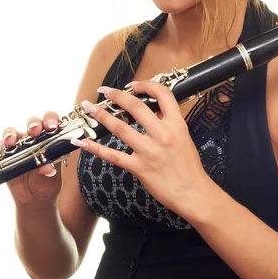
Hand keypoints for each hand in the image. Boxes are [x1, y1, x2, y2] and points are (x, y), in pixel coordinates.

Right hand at [3, 111, 62, 207]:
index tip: (51, 127)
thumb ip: (49, 172)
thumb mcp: (51, 180)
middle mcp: (34, 139)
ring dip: (11, 133)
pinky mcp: (5, 155)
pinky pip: (0, 147)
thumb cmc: (46, 184)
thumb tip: (48, 168)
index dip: (51, 120)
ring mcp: (19, 145)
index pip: (52, 123)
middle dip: (33, 124)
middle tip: (34, 130)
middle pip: (33, 123)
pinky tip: (2, 150)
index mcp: (50, 140)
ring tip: (11, 141)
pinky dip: (0, 147)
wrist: (33, 200)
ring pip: (13, 132)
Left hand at [72, 81, 210, 216]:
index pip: (162, 94)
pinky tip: (84, 142)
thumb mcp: (183, 137)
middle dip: (117, 95)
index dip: (146, 85)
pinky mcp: (139, 168)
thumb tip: (151, 111)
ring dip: (102, 116)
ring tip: (90, 108)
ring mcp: (149, 151)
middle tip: (104, 91)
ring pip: (120, 128)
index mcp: (176, 124)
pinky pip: (113, 156)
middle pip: (135, 107)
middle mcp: (162, 135)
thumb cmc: (189, 167)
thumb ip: (167, 122)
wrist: (193, 193)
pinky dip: (96, 148)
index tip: (132, 85)